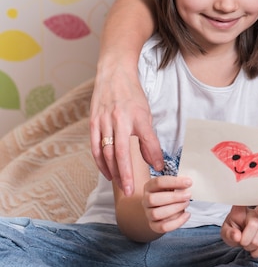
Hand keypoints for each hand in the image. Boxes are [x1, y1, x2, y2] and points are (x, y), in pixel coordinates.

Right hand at [90, 61, 162, 195]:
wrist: (113, 75)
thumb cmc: (132, 96)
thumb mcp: (146, 114)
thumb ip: (149, 139)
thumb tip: (157, 163)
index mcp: (136, 116)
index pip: (145, 142)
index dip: (150, 158)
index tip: (154, 173)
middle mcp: (118, 120)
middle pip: (121, 153)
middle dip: (126, 174)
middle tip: (132, 191)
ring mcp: (103, 122)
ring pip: (107, 153)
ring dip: (113, 172)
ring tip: (121, 185)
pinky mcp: (93, 123)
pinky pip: (96, 148)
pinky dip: (101, 163)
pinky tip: (108, 173)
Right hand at [142, 175, 191, 234]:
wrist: (161, 207)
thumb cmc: (168, 192)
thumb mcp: (171, 184)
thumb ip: (178, 182)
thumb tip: (188, 182)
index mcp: (149, 187)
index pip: (158, 183)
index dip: (174, 182)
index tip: (189, 182)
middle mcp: (146, 200)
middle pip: (153, 200)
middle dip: (173, 197)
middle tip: (188, 195)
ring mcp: (148, 214)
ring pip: (156, 214)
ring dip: (175, 209)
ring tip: (186, 203)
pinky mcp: (154, 226)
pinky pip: (163, 227)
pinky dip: (177, 221)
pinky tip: (187, 214)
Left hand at [221, 206, 257, 257]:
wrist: (245, 236)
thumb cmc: (234, 231)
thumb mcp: (226, 232)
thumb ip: (229, 234)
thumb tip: (237, 236)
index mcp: (241, 210)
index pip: (242, 205)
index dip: (244, 201)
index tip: (243, 186)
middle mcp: (256, 212)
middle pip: (254, 226)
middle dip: (244, 241)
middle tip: (241, 241)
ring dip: (250, 248)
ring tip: (247, 244)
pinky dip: (257, 252)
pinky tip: (253, 249)